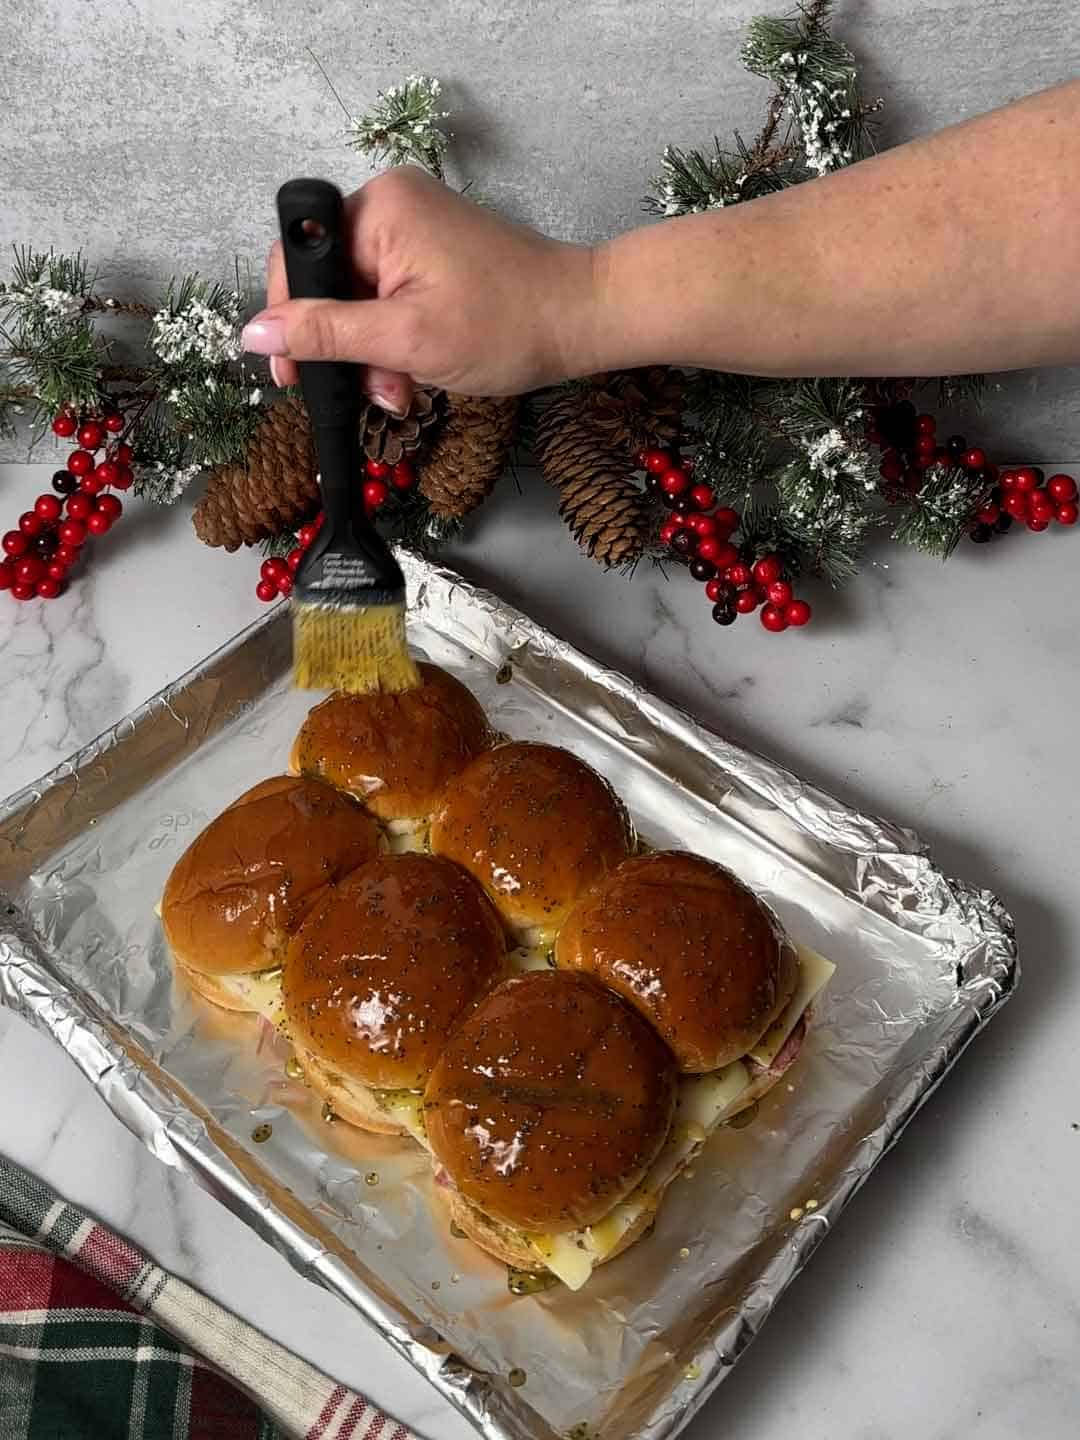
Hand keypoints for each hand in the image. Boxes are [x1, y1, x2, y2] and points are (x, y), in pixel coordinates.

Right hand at [242, 166, 597, 408]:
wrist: (582, 320)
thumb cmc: (507, 326)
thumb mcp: (405, 340)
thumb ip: (325, 335)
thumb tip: (253, 333)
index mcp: (378, 208)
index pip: (299, 260)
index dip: (289, 321)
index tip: (293, 375)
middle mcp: (390, 204)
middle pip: (327, 282)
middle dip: (343, 346)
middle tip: (375, 393)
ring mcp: (413, 226)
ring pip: (357, 297)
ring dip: (371, 353)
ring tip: (402, 391)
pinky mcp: (431, 251)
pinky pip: (386, 296)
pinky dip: (393, 339)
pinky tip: (413, 372)